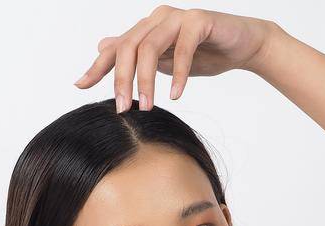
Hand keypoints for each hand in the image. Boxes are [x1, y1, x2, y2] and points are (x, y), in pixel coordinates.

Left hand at [74, 5, 280, 111]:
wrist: (244, 45)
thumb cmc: (205, 53)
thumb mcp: (165, 60)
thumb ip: (137, 56)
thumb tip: (102, 48)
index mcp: (147, 28)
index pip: (116, 48)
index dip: (97, 67)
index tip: (80, 86)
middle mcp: (158, 18)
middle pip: (129, 47)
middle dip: (122, 79)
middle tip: (123, 109)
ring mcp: (178, 17)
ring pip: (151, 46)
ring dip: (147, 79)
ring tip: (149, 106)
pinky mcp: (200, 21)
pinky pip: (183, 47)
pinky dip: (178, 73)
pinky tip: (176, 94)